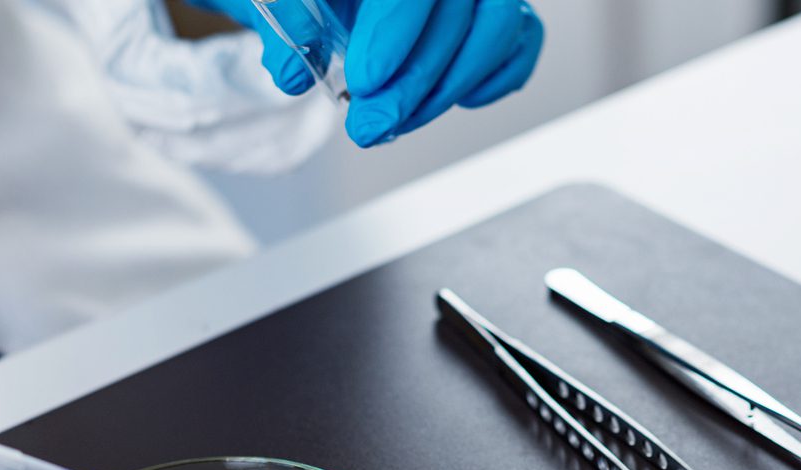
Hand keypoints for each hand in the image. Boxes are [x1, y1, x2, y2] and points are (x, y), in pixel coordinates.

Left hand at [196, 0, 543, 147]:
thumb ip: (279, 21)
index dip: (395, 30)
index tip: (365, 82)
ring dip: (450, 86)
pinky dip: (495, 75)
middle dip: (414, 80)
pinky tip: (454, 99)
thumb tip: (293, 72)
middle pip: (456, 5)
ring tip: (398, 122)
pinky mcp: (492, 6)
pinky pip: (520, 36)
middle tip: (370, 127)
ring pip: (498, 22)